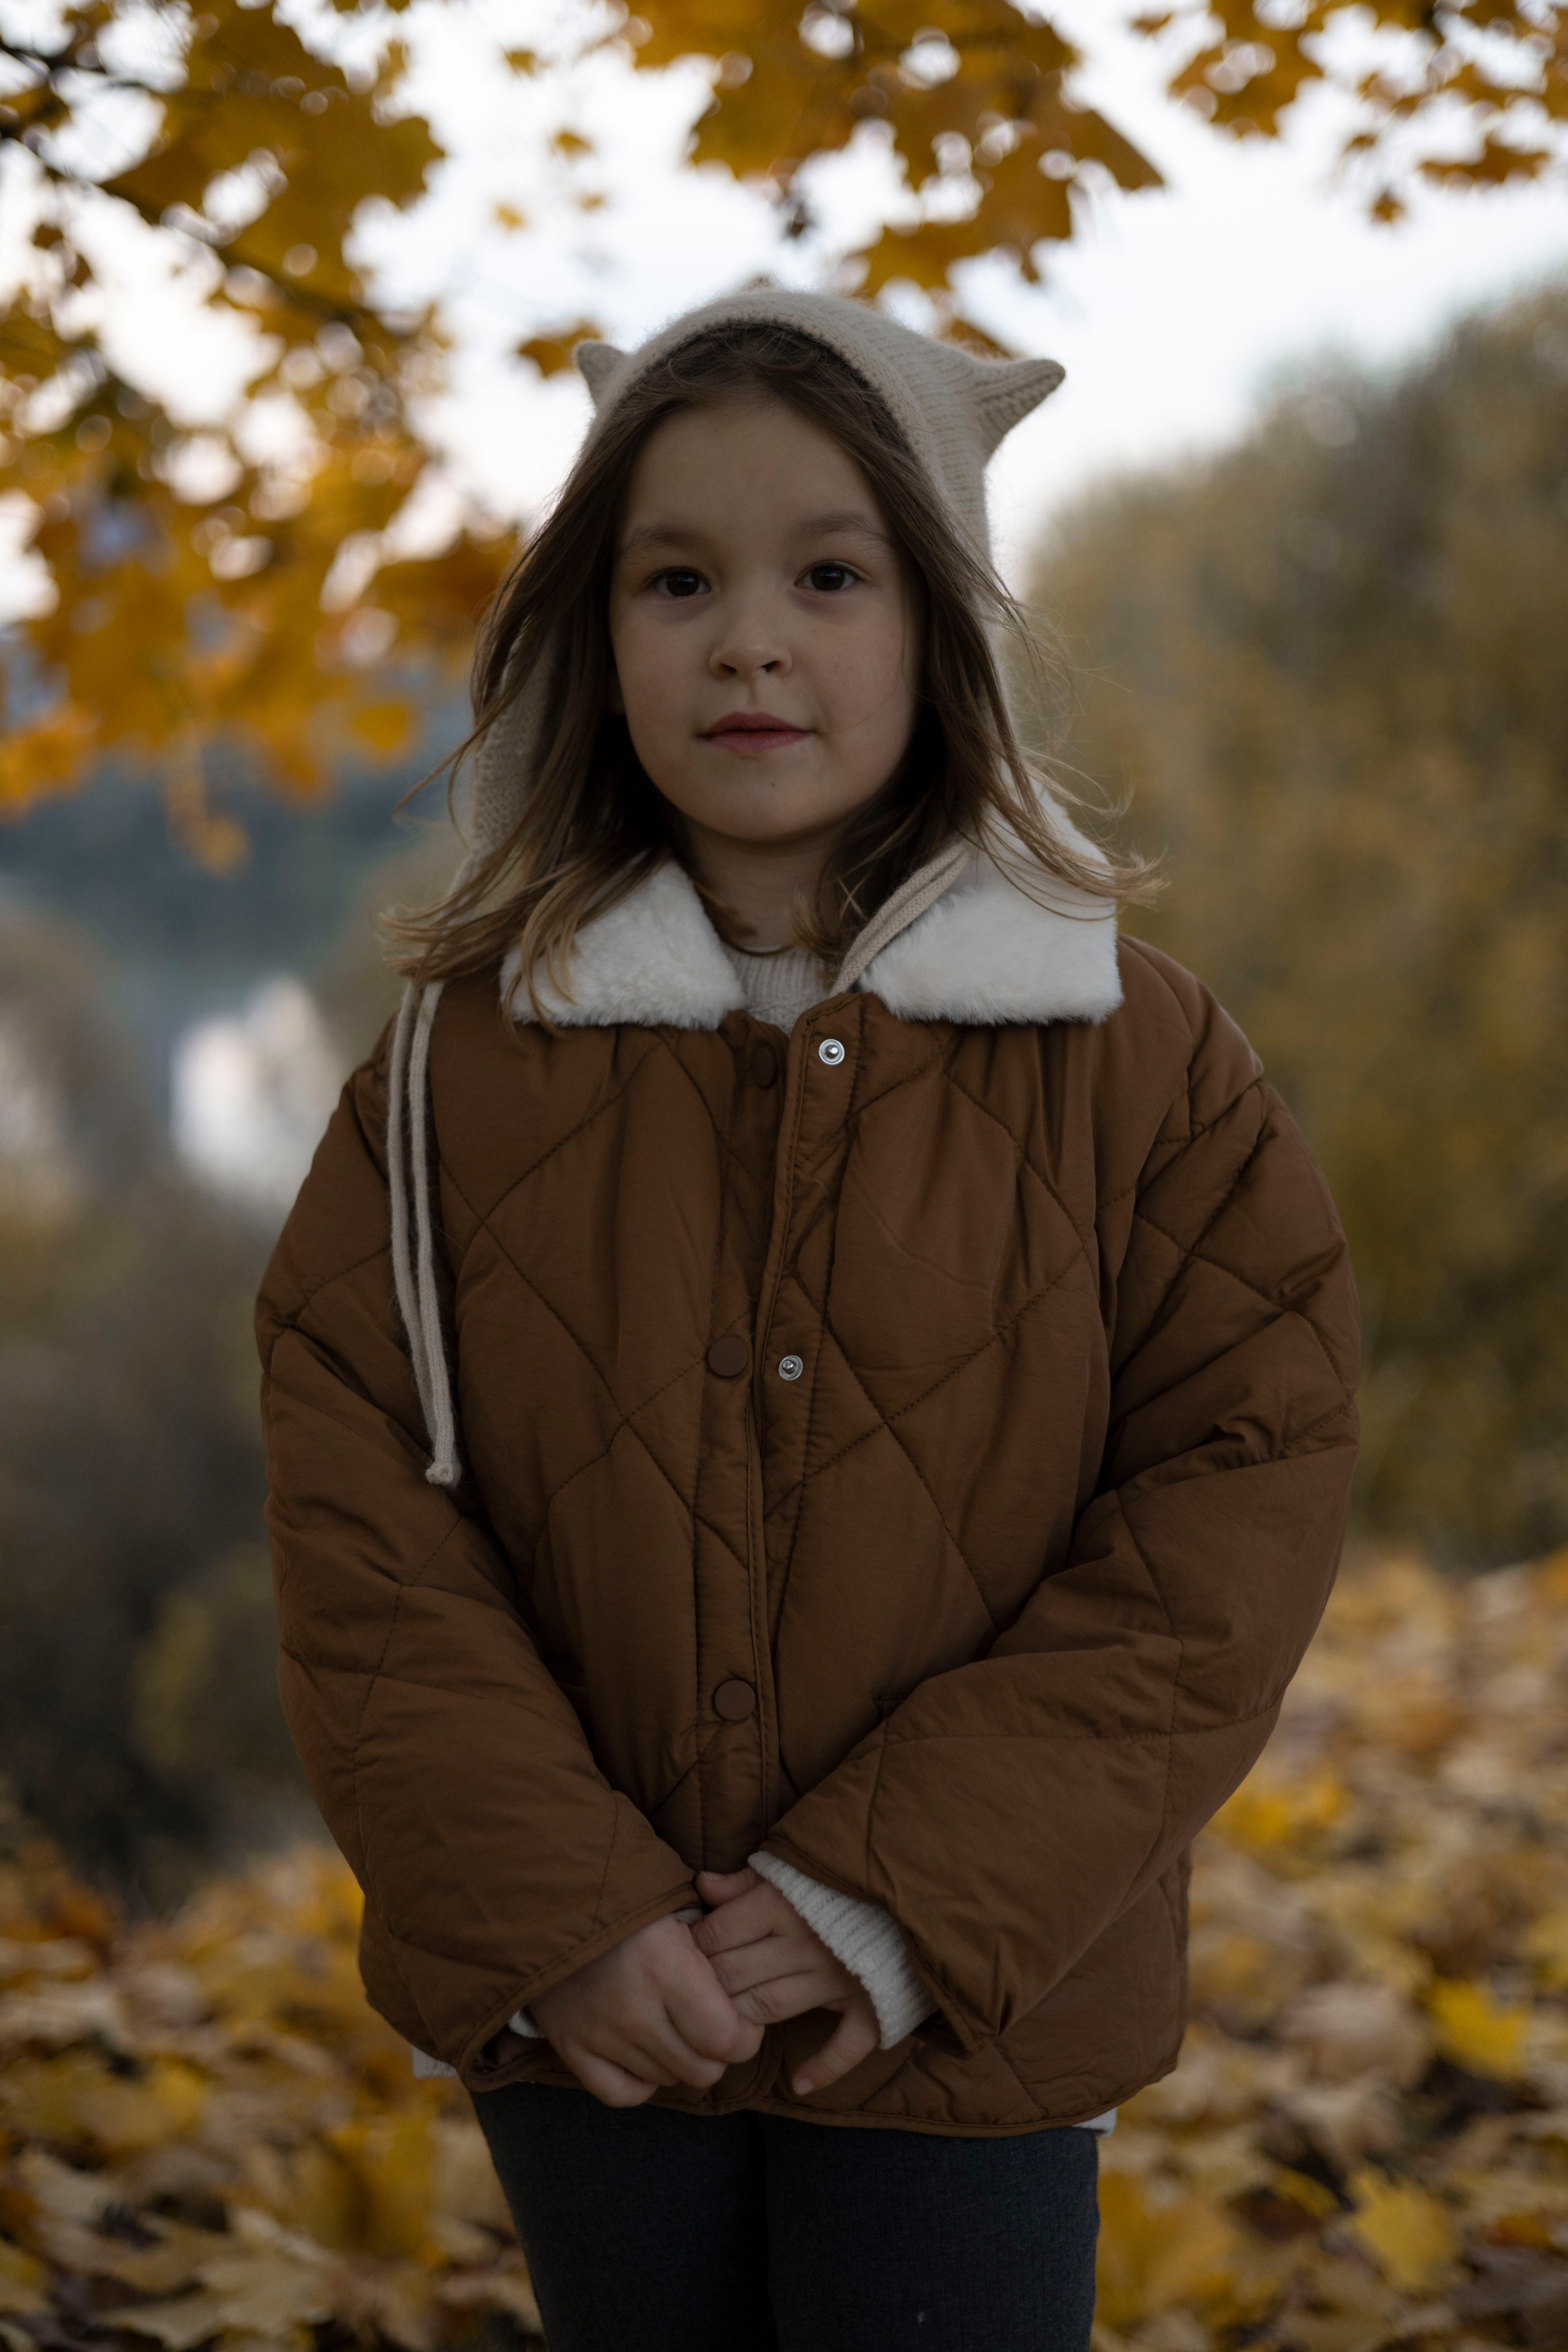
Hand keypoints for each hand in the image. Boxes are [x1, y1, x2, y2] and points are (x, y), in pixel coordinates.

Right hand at [529, 1913, 762, 2108]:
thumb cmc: (633, 1901)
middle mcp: (632, 2008)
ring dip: (677, 2058)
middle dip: (714, 2050)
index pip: (727, 2040)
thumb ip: (720, 1954)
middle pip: (702, 2070)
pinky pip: (622, 2094)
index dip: (745, 2035)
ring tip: (669, 2020)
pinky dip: (639, 2080)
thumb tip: (753, 2002)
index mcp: (665, 1966)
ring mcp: (598, 2033)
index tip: (740, 2016)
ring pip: (667, 2080)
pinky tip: (643, 2050)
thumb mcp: (683, 1910)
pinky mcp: (571, 2048)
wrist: (556, 1898)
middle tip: (706, 2020)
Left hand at [693, 1867, 881, 2096]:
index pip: (716, 1934)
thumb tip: (702, 1885)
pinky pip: (845, 2047)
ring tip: (724, 2023)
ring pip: (768, 2007)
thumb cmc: (843, 1880)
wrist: (918, 1891)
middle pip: (733, 1975)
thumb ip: (747, 1880)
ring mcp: (838, 1979)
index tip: (684, 1952)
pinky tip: (799, 2084)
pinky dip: (823, 2068)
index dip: (693, 1946)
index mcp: (782, 1903)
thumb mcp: (792, 1869)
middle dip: (706, 1985)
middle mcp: (805, 1943)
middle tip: (693, 1991)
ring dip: (741, 2019)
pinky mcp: (872, 2005)